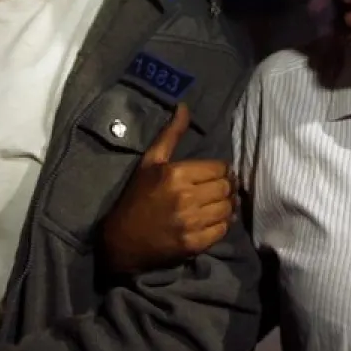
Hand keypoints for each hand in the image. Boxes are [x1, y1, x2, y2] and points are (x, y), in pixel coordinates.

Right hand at [101, 103, 236, 273]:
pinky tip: (214, 220)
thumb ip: (170, 134)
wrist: (122, 240)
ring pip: (228, 209)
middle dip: (226, 187)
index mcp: (176, 174)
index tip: (215, 174)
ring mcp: (191, 223)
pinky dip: (222, 225)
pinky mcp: (194, 244)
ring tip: (218, 204)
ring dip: (227, 205)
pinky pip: (223, 230)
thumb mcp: (150, 162)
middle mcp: (186, 198)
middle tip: (219, 189)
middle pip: (226, 187)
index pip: (220, 168)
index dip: (221, 170)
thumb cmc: (137, 197)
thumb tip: (184, 106)